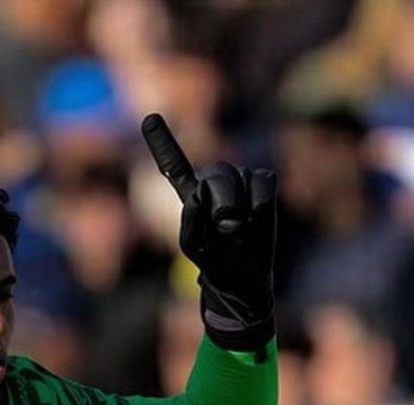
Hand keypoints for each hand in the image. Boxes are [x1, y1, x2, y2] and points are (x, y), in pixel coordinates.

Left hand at [143, 113, 276, 352]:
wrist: (244, 278)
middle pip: (219, 171)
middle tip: (226, 226)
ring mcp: (240, 184)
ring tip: (239, 230)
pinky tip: (255, 221)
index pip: (174, 165)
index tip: (149, 116)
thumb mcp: (194, 248)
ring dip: (243, 206)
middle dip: (224, 199)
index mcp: (191, 195)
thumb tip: (196, 195)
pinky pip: (264, 182)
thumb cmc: (215, 264)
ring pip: (244, 176)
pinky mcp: (262, 189)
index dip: (163, 141)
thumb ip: (189, 221)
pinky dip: (261, 204)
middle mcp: (214, 184)